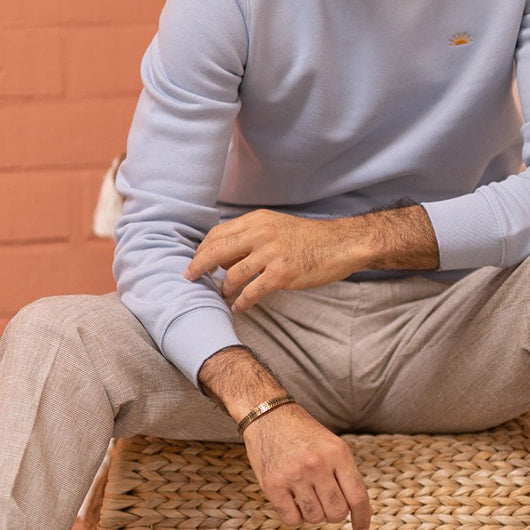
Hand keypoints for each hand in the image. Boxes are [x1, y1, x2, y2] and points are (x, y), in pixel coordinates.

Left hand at [184, 210, 364, 312]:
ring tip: (223, 296)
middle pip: (217, 250)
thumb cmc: (307, 238)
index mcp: (257, 220)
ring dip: (223, 289)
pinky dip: (241, 302)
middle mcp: (261, 234)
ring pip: (232, 274)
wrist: (339, 244)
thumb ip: (250, 236)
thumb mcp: (276, 226)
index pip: (218, 233)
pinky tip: (239, 308)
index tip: (195, 261)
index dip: (202, 249)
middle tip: (190, 278)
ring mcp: (271, 254)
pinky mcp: (282, 274)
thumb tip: (224, 256)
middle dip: (199, 266)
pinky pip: (252, 291)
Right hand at [242, 402, 371, 529]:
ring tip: (306, 495)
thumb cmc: (303, 433)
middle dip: (334, 513)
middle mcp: (317, 464)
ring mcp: (294, 474)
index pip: (357, 496)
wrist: (267, 414)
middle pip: (337, 512)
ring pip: (315, 518)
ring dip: (313, 513)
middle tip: (325, 501)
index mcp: (337, 452)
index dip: (362, 518)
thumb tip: (364, 513)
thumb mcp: (332, 446)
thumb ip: (347, 476)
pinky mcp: (273, 484)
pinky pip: (292, 519)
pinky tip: (291, 499)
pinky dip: (294, 515)